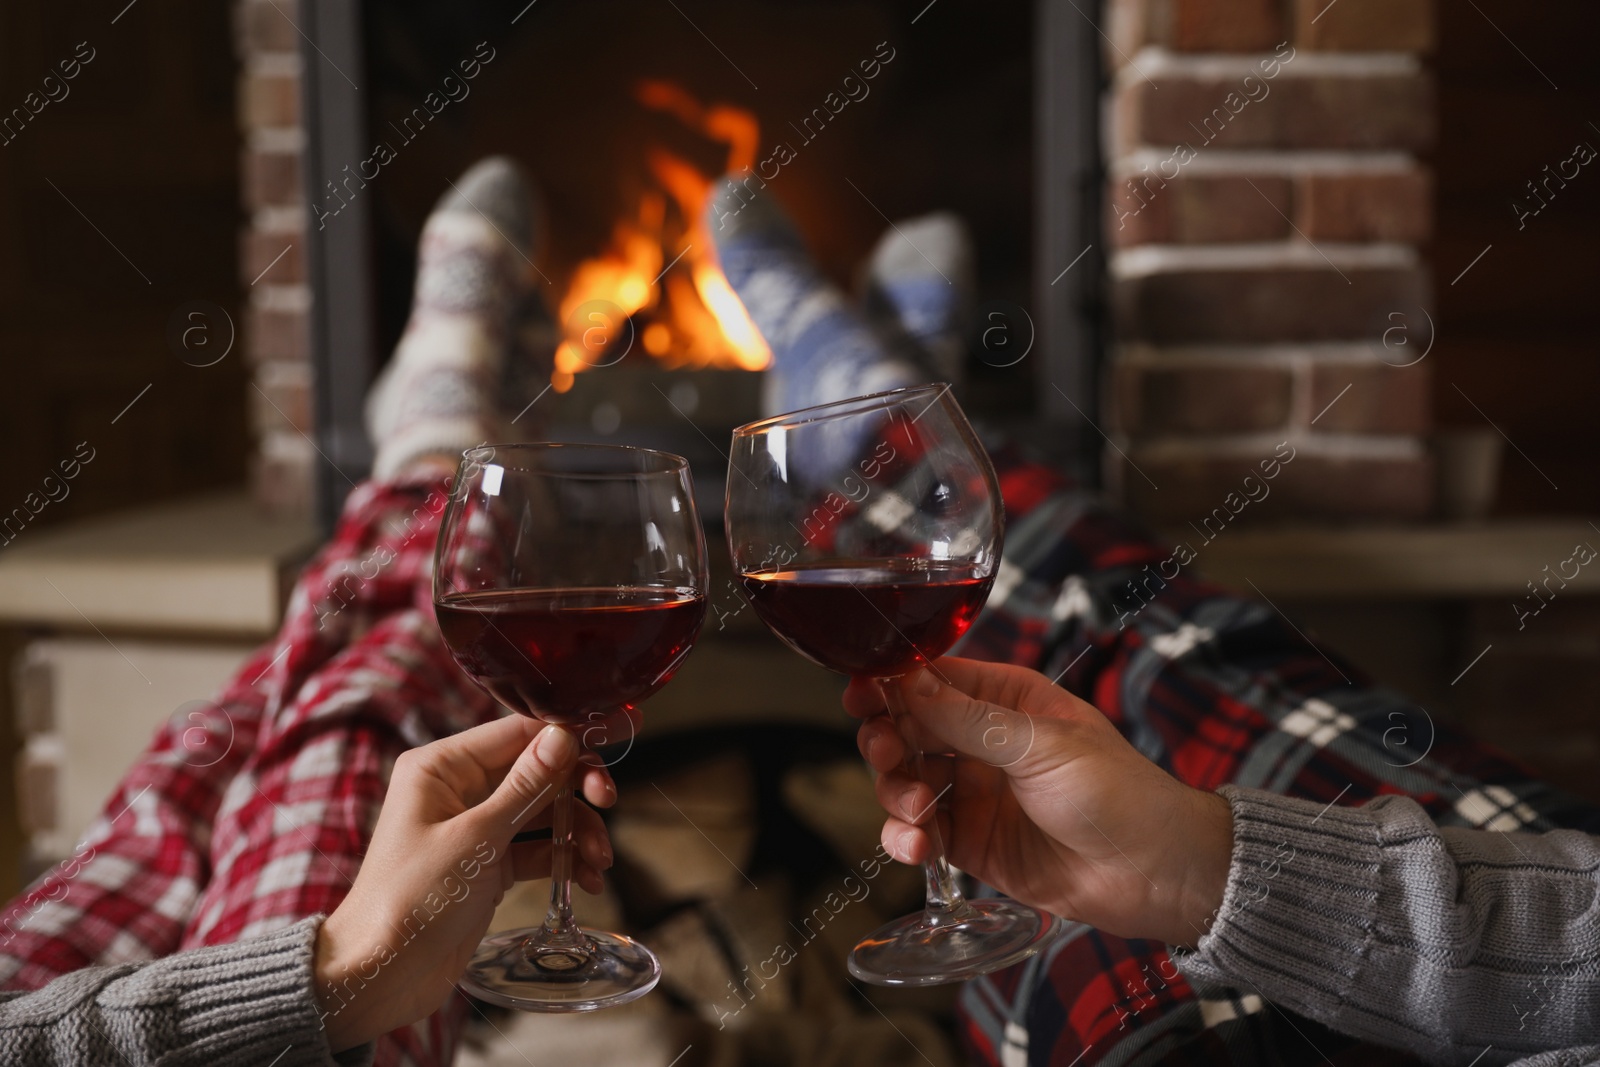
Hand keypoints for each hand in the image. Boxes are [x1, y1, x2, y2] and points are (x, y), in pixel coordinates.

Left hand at [313, 712, 628, 1050]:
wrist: (380, 974)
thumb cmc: (409, 900)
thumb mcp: (475, 839)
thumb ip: (525, 786)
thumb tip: (563, 736)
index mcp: (441, 767)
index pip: (517, 732)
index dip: (567, 736)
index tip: (611, 739)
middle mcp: (458, 789)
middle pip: (537, 770)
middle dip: (577, 787)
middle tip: (608, 801)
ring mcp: (475, 828)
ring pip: (544, 811)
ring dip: (577, 830)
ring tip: (598, 861)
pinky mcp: (488, 864)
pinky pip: (538, 848)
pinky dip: (564, 859)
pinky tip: (585, 880)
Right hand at [845, 658, 1231, 947]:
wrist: (1155, 874)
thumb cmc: (1118, 792)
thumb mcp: (1041, 746)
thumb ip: (967, 719)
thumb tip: (906, 680)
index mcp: (1006, 700)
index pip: (932, 678)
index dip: (890, 682)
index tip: (860, 692)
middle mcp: (983, 741)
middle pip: (907, 728)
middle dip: (886, 740)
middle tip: (887, 754)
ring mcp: (974, 793)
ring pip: (905, 780)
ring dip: (895, 792)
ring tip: (916, 812)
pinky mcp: (971, 843)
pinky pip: (919, 832)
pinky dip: (906, 838)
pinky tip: (916, 847)